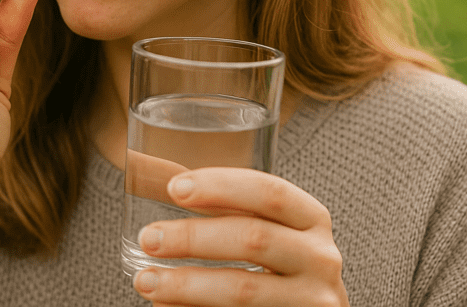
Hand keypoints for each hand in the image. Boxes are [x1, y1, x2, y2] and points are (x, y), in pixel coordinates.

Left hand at [132, 168, 348, 306]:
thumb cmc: (280, 266)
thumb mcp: (268, 230)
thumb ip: (222, 208)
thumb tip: (146, 173)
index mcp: (312, 220)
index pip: (270, 192)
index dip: (221, 186)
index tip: (175, 187)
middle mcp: (320, 258)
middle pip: (253, 238)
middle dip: (193, 237)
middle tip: (149, 238)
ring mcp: (312, 301)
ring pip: (243, 289)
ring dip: (185, 284)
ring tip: (145, 280)